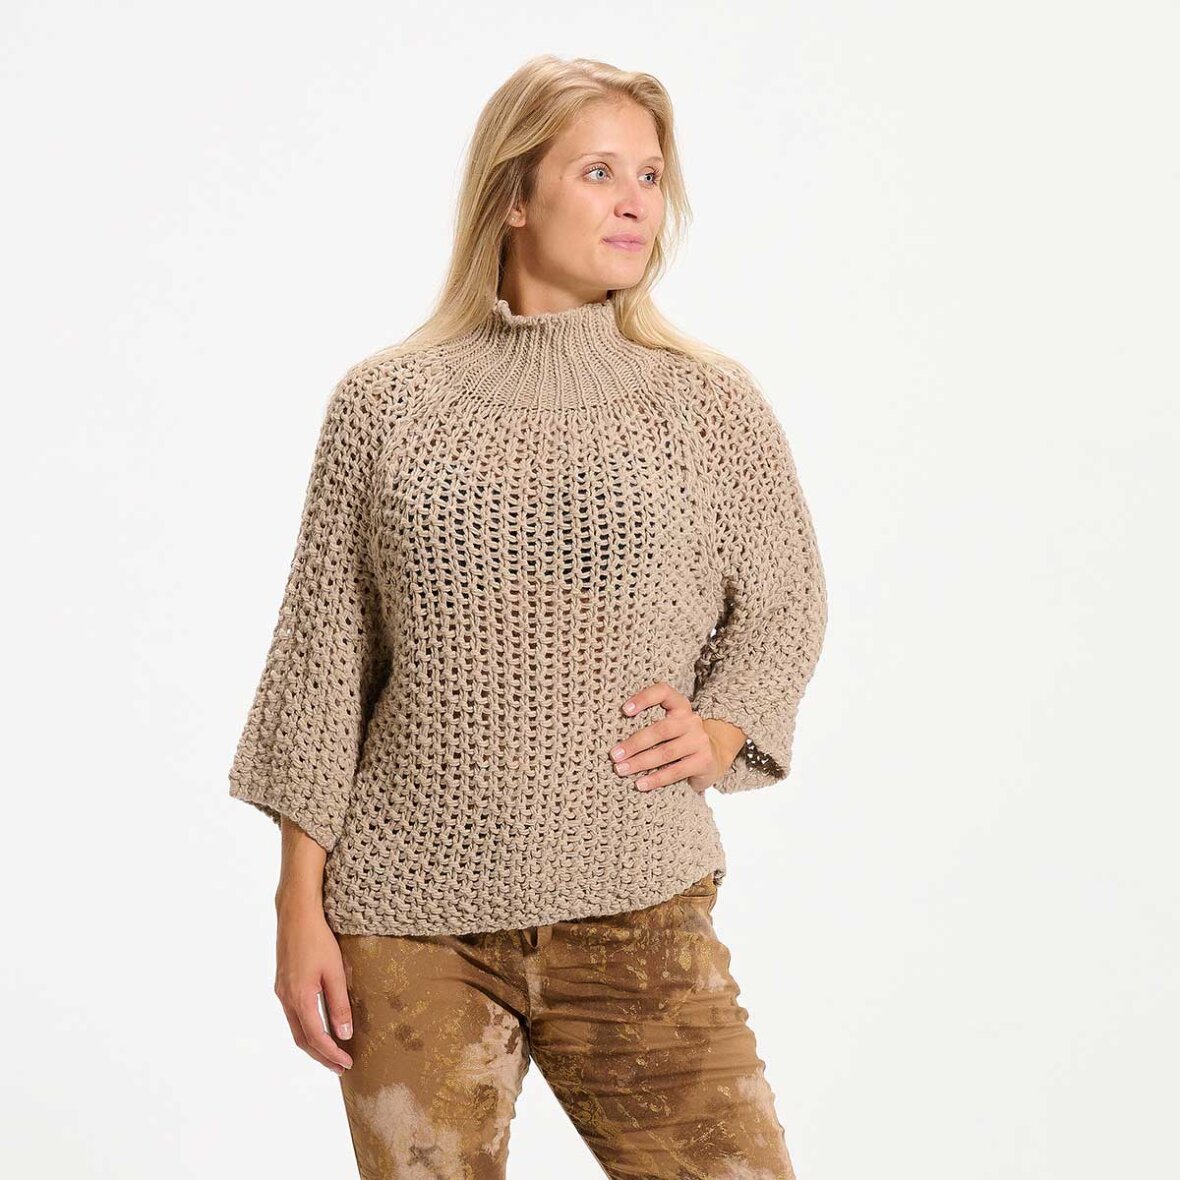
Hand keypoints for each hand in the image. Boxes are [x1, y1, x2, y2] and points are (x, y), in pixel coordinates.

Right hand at [274, 898, 354, 1075]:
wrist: (296, 914)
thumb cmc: (318, 938)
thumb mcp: (335, 970)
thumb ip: (339, 1003)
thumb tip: (345, 1034)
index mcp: (300, 998)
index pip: (315, 1037)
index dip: (331, 1054)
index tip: (346, 1064)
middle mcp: (286, 999)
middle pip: (302, 1039)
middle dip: (321, 1056)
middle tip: (340, 1067)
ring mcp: (282, 991)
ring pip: (296, 1028)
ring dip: (313, 1044)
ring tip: (332, 1052)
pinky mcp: (283, 984)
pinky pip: (294, 1015)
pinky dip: (307, 1028)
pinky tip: (319, 1026)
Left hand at [610, 681, 745, 793]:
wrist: (713, 758)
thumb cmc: (679, 741)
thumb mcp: (669, 727)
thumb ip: (650, 725)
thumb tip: (616, 740)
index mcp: (680, 707)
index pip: (663, 692)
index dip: (644, 698)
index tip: (624, 710)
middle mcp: (692, 720)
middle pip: (661, 729)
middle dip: (634, 743)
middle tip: (614, 755)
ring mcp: (699, 741)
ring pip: (666, 752)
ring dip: (640, 762)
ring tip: (621, 770)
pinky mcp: (704, 761)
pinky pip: (675, 771)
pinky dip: (655, 779)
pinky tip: (640, 784)